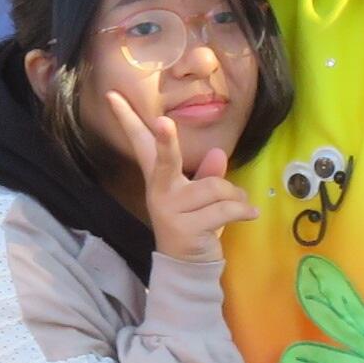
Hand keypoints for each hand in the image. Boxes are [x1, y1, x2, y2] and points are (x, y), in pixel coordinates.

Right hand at [103, 91, 253, 261]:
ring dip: (234, 195)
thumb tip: (217, 153)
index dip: (127, 120)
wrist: (188, 267)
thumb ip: (207, 174)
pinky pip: (225, 209)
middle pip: (164, 161)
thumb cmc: (195, 224)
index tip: (113, 96)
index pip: (141, 144)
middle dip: (165, 142)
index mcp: (159, 178)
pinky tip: (250, 214)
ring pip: (215, 188)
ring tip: (240, 204)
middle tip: (164, 123)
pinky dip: (243, 210)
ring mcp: (171, 211)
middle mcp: (160, 192)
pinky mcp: (187, 229)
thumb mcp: (200, 196)